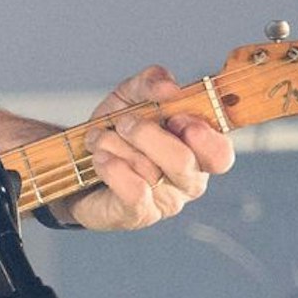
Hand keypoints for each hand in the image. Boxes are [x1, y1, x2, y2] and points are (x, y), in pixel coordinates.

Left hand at [68, 65, 234, 230]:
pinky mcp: (139, 216)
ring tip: (99, 139)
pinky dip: (113, 169)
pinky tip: (100, 159)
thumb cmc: (116, 131)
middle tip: (124, 122)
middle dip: (146, 134)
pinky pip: (135, 193)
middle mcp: (189, 180)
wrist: (76, 161)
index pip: (221, 154)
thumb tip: (170, 87)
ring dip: (115, 146)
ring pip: (149, 172)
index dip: (202, 136)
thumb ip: (151, 82)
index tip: (174, 117)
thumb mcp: (130, 96)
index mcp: (199, 150)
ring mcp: (166, 201)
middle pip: (183, 162)